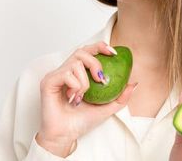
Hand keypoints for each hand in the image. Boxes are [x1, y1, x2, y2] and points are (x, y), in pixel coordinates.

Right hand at [35, 41, 136, 156]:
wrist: (66, 135)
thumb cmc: (80, 122)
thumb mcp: (106, 108)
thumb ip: (120, 97)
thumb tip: (133, 83)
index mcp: (77, 74)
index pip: (87, 52)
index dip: (99, 47)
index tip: (113, 53)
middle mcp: (66, 71)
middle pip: (81, 51)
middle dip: (95, 62)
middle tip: (101, 79)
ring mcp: (56, 75)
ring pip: (75, 63)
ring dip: (85, 82)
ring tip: (82, 97)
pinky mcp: (48, 81)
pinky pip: (66, 74)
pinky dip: (75, 86)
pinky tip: (73, 99)